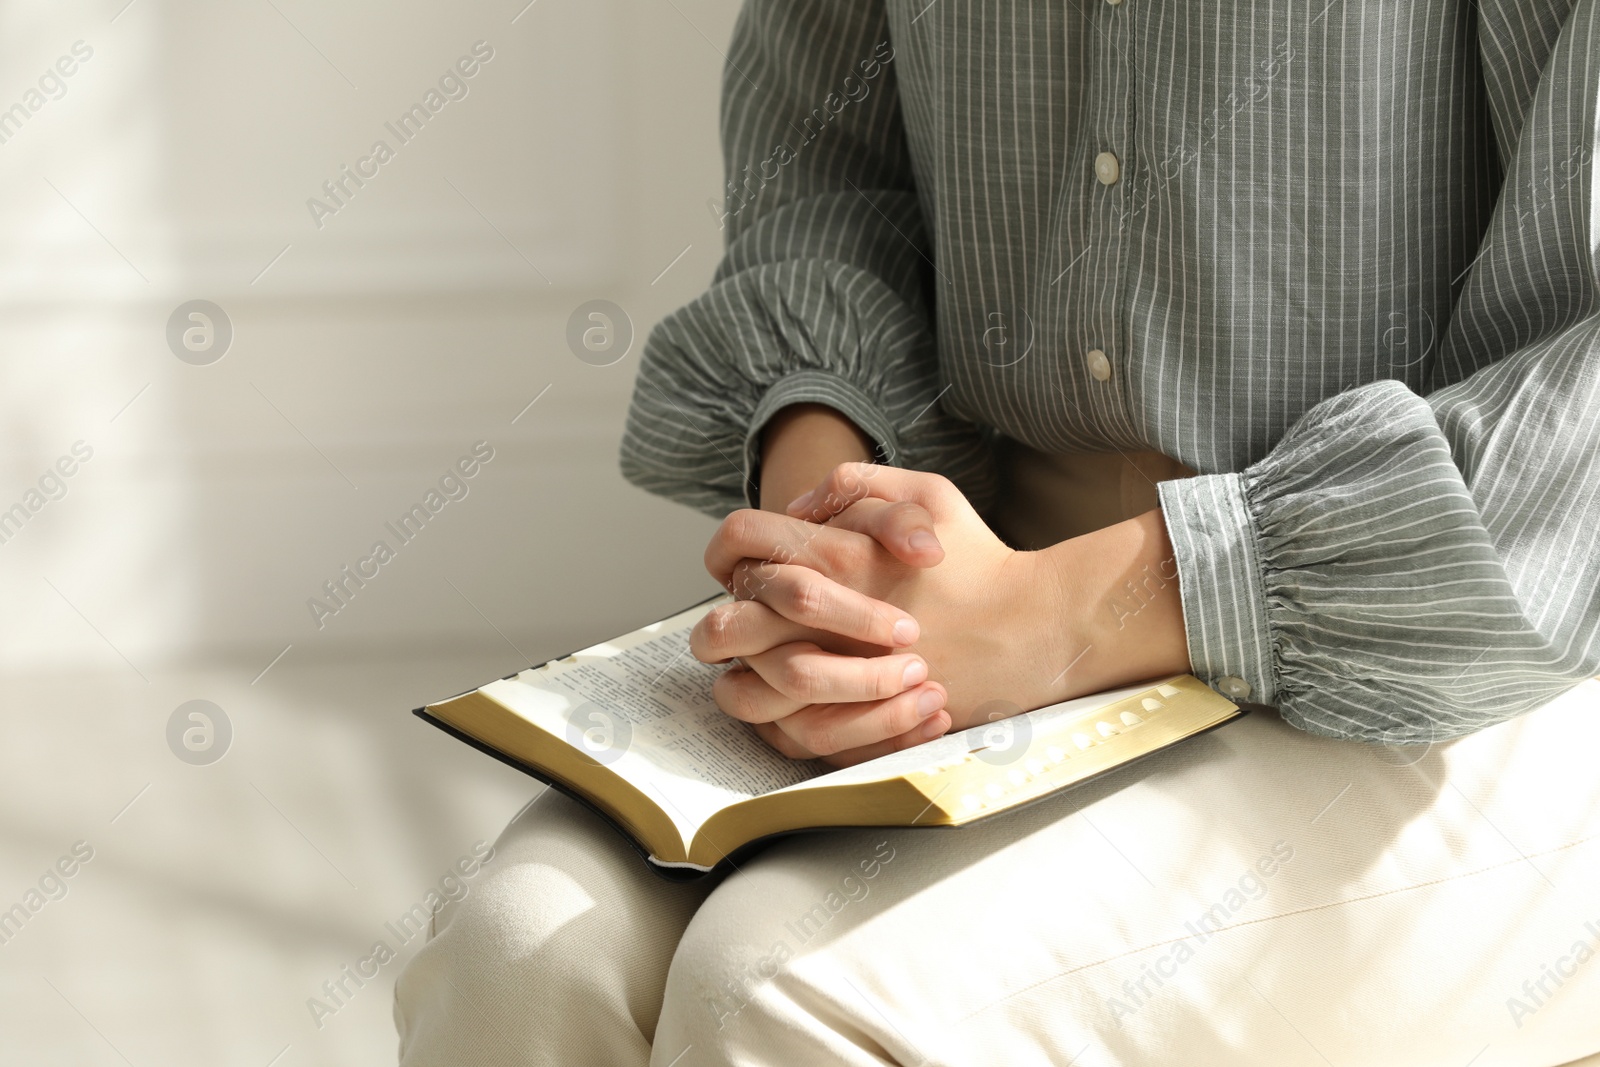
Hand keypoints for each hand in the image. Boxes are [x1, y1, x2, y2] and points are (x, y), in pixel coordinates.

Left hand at [695, 463, 1191, 764]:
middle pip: (722, 623)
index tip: (743, 564)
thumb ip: (857, 485)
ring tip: (761, 668)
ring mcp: (834, 676)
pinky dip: (777, 722)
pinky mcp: (853, 722)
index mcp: (834, 555)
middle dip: (721, 623)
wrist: (1031, 631)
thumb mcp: (928, 494)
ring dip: (742, 676)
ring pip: (742, 688)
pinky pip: (783, 734)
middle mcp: (823, 617)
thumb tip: (797, 506)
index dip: (729, 548)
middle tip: (740, 624)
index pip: (740, 541)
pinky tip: (792, 705)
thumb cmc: (981, 561)